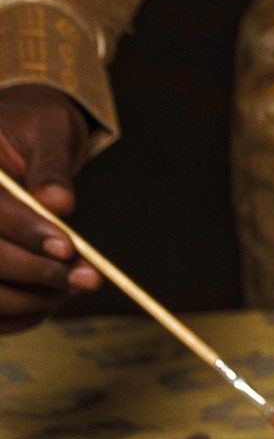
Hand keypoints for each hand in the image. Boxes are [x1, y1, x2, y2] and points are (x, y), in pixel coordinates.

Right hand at [0, 83, 96, 332]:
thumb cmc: (37, 125)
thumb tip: (60, 203)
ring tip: (77, 285)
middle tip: (89, 279)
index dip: (27, 232)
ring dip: (31, 299)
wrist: (22, 139)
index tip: (67, 247)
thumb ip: (51, 165)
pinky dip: (20, 313)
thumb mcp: (49, 128)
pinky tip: (52, 299)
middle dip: (39, 272)